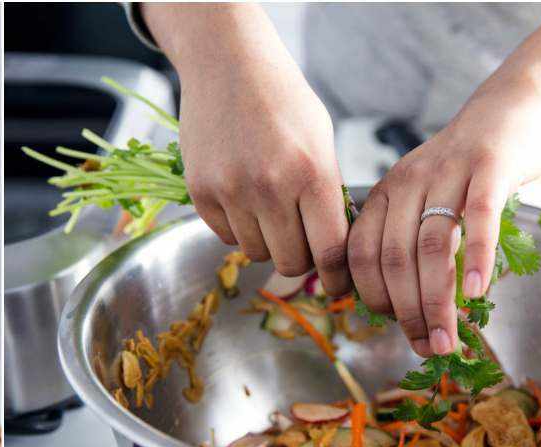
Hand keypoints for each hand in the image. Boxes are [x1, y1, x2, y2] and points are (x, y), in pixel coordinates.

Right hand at [145, 3, 350, 292]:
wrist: (228, 65)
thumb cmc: (283, 102)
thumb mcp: (321, 142)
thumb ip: (327, 196)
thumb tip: (333, 252)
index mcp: (311, 172)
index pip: (329, 250)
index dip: (336, 277)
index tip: (339, 287)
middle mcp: (270, 187)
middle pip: (290, 262)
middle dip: (300, 258)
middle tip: (303, 241)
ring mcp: (231, 192)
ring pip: (256, 253)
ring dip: (267, 241)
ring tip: (270, 209)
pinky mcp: (201, 193)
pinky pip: (226, 237)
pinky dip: (238, 227)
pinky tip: (243, 196)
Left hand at [347, 92, 540, 357]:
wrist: (512, 109)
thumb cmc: (465, 172)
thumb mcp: (423, 201)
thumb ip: (408, 246)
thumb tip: (402, 313)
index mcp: (383, 195)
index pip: (362, 255)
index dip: (375, 299)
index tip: (399, 328)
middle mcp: (407, 183)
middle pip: (395, 258)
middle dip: (409, 311)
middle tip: (428, 347)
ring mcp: (448, 172)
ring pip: (432, 245)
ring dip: (438, 299)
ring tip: (448, 337)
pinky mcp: (490, 167)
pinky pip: (480, 217)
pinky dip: (476, 257)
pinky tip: (475, 292)